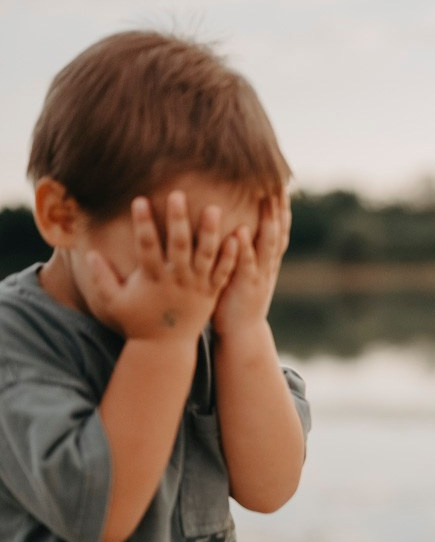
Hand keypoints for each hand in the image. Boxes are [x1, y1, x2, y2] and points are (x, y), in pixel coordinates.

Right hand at [87, 193, 237, 341]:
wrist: (166, 347)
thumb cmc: (138, 321)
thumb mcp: (114, 302)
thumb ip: (101, 278)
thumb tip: (89, 252)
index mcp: (152, 279)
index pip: (146, 246)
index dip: (143, 224)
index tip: (140, 200)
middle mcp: (177, 280)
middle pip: (179, 245)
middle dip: (179, 220)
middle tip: (179, 195)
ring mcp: (197, 286)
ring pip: (206, 255)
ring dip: (210, 232)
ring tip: (214, 209)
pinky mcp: (212, 292)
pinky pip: (223, 272)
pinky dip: (230, 255)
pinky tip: (238, 236)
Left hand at [213, 192, 289, 337]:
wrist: (241, 332)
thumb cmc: (235, 298)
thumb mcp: (243, 270)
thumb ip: (242, 249)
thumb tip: (234, 223)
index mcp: (268, 259)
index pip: (280, 228)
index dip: (282, 207)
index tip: (281, 183)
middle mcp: (268, 264)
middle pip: (278, 230)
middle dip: (279, 207)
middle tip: (279, 183)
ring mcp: (260, 274)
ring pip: (269, 244)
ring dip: (268, 222)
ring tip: (266, 200)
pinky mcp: (247, 286)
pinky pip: (246, 264)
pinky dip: (244, 248)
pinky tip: (240, 232)